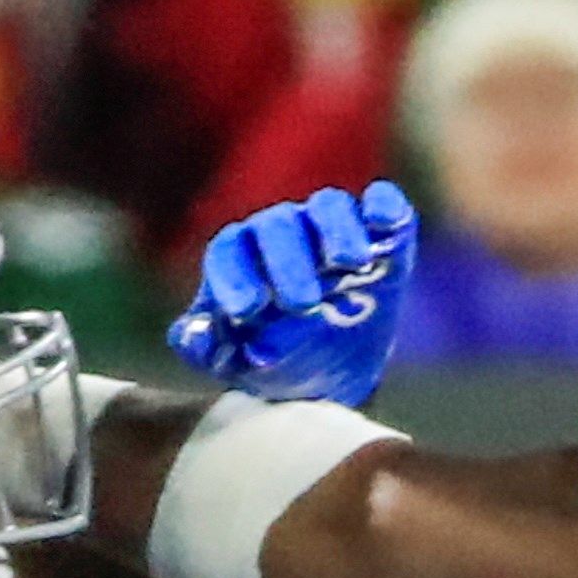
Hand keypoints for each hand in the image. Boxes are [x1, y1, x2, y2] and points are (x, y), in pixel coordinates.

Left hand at [168, 182, 420, 403]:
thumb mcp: (233, 362)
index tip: (245, 312)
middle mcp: (284, 232)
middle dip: (289, 262)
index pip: (230, 252)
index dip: (234, 277)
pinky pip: (382, 205)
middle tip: (302, 304)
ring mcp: (332, 230)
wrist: (327, 372)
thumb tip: (192, 336)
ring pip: (329, 207)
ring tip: (352, 264)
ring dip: (339, 230)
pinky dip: (385, 206)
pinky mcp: (381, 236)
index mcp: (241, 256)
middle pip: (280, 226)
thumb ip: (206, 349)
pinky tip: (385, 222)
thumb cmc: (270, 357)